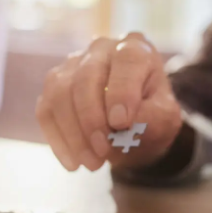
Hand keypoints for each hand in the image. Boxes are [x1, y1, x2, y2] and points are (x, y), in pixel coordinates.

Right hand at [36, 32, 182, 171]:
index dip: (122, 92)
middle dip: (92, 119)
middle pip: (86, 77)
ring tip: (92, 163)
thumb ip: (151, 116)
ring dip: (73, 133)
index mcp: (135, 49)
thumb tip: (119, 123)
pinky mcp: (53, 86)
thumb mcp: (165, 118)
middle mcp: (101, 49)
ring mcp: (72, 64)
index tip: (122, 123)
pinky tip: (73, 162)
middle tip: (103, 152)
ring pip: (60, 93)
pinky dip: (57, 139)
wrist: (136, 124)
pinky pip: (46, 110)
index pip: (126, 61)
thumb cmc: (152, 114)